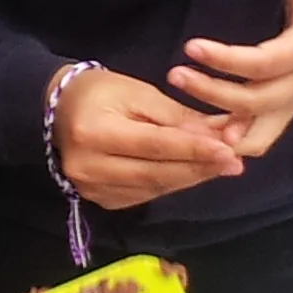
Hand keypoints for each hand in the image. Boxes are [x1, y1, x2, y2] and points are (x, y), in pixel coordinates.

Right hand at [53, 65, 247, 209]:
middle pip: (156, 173)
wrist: (56, 110)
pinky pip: (145, 195)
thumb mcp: (138, 92)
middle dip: (199, 167)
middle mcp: (90, 168)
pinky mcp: (101, 200)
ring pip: (154, 188)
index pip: (154, 146)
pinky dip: (172, 184)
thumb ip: (177, 117)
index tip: (229, 150)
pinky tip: (194, 174)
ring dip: (190, 178)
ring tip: (222, 167)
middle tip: (235, 162)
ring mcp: (93, 189)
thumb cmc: (99, 92)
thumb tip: (219, 134)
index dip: (194, 150)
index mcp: (95, 133)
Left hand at [171, 0, 292, 157]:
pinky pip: (256, 138)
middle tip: (175, 74)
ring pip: (256, 134)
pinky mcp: (283, 113)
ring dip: (218, 133)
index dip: (227, 60)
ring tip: (178, 122)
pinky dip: (227, 143)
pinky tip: (192, 136)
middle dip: (213, 93)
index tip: (190, 46)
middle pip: (255, 101)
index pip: (264, 63)